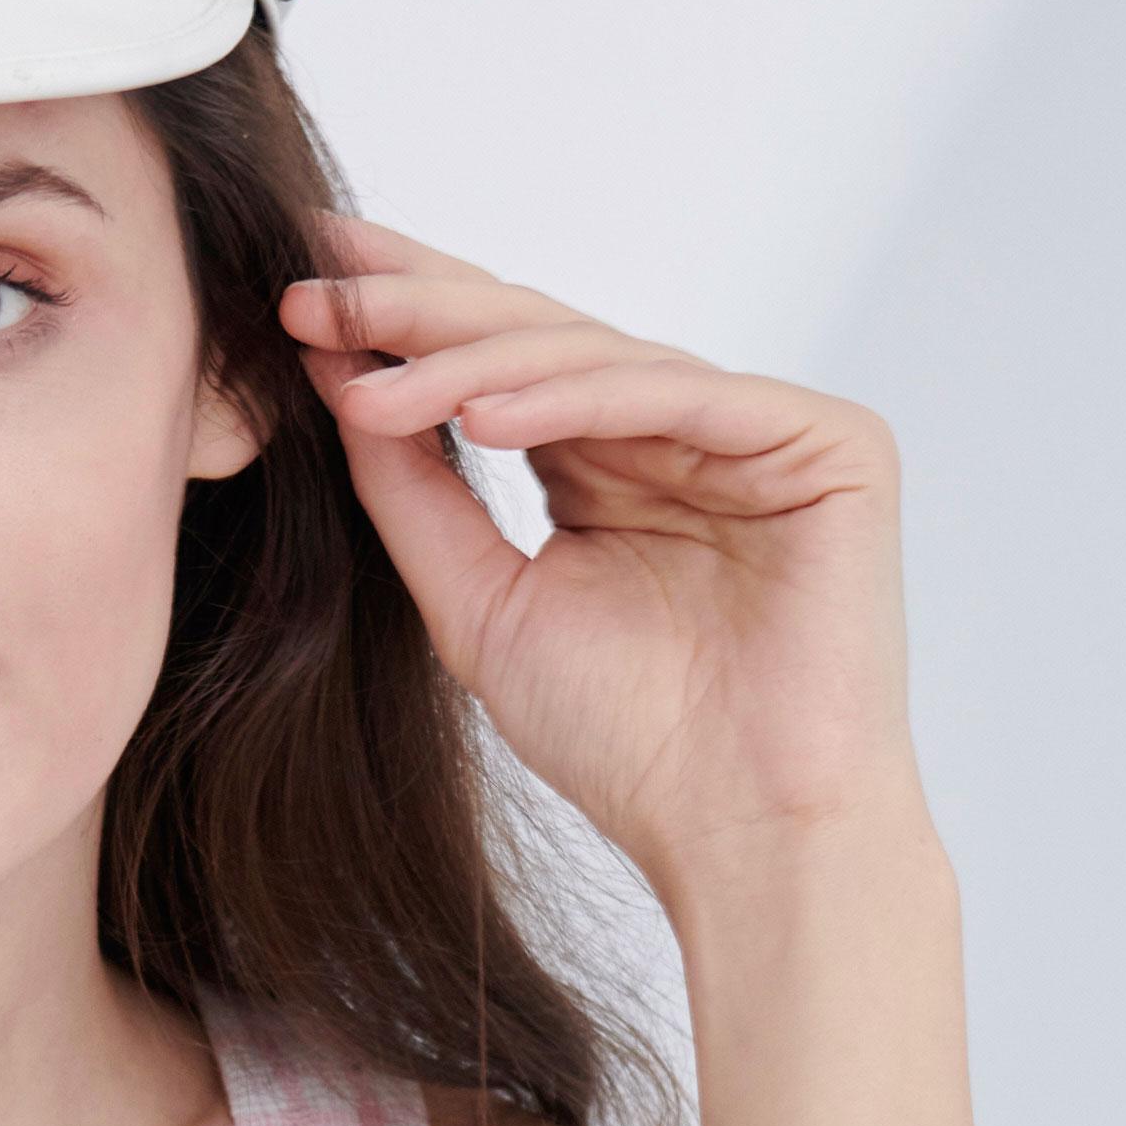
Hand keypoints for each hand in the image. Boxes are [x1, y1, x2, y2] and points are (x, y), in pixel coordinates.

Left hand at [282, 220, 920, 907]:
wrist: (740, 833)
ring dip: (471, 363)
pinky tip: (478, 415)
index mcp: (608, 464)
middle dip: (421, 312)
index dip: (402, 321)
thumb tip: (336, 382)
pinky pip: (677, 395)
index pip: (497, 365)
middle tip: (315, 293)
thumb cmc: (626, 744)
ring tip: (371, 382)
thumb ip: (412, 494)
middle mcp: (680, 433)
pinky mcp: (828, 442)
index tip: (297, 292)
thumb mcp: (478, 602)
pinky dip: (576, 399)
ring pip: (596, 357)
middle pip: (540, 339)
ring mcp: (758, 431)